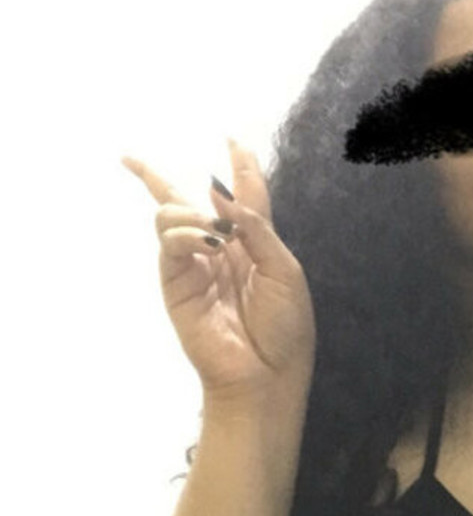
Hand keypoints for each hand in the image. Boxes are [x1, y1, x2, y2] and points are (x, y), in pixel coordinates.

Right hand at [122, 138, 316, 402]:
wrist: (267, 374)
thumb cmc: (285, 328)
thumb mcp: (284, 271)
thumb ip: (256, 228)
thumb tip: (222, 194)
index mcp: (254, 245)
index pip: (242, 197)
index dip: (239, 167)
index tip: (233, 141)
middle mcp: (220, 249)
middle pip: (188, 200)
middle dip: (161, 176)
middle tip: (143, 161)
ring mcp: (194, 265)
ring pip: (172, 212)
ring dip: (191, 210)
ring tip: (214, 233)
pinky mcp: (176, 282)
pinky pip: (169, 240)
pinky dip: (186, 231)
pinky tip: (207, 242)